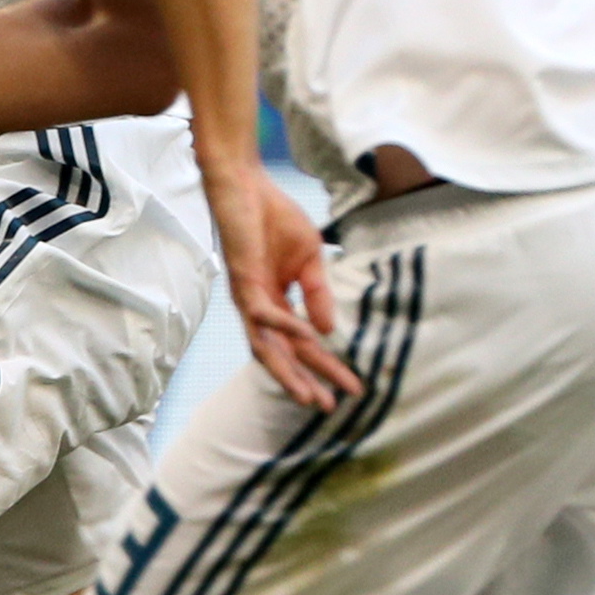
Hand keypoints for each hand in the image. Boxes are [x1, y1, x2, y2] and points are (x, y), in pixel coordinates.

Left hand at [203, 162, 360, 411]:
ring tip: (308, 395)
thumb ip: (317, 294)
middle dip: (306, 383)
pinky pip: (262, 311)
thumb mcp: (309, 260)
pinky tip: (307, 335)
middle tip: (328, 408)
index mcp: (274, 304)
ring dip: (288, 371)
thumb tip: (326, 332)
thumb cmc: (273, 218)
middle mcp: (257, 308)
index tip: (353, 389)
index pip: (304, 346)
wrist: (245, 186)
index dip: (327, 368)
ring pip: (264, 347)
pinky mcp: (241, 279)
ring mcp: (247, 297)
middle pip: (283, 356)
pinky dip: (285, 324)